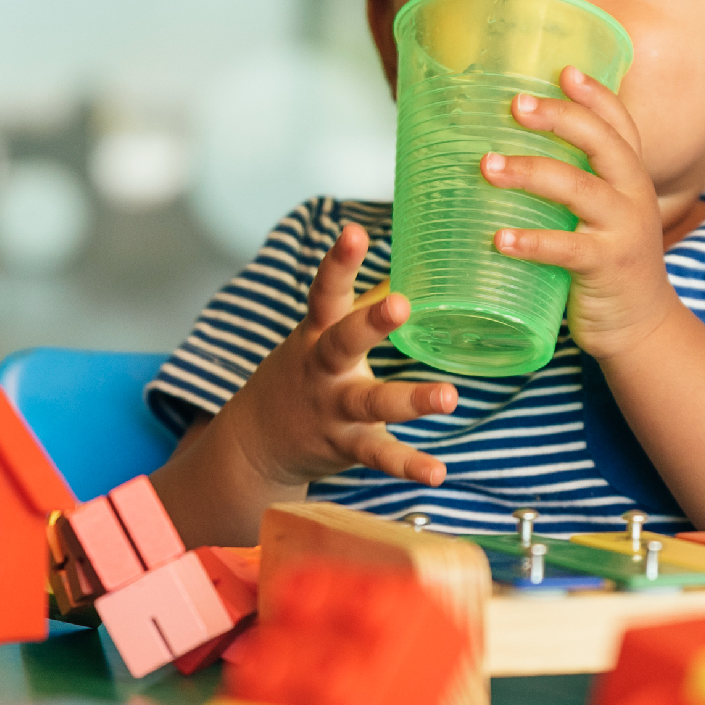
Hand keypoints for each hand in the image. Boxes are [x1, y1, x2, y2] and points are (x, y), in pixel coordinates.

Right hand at [219, 223, 456, 487]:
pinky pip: (378, 455)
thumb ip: (363, 302)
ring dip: (411, 401)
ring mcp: (332, 409)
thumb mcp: (321, 334)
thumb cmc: (303, 374)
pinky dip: (407, 465)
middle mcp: (322, 369)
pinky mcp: (345, 446)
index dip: (338, 262)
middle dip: (370, 323)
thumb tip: (410, 262)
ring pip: (371, 403)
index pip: (326, 291)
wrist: (254, 444)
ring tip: (450, 396)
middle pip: (343, 342)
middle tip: (400, 303)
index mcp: (317, 333)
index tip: (354, 232)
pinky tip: (437, 472)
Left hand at [480, 65, 679, 360]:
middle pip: (602, 143)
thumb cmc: (607, 261)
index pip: (620, 124)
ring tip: (487, 165)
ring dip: (531, 172)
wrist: (639, 325)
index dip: (595, 94)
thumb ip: (571, 183)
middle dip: (560, 118)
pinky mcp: (607, 267)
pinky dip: (531, 242)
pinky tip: (499, 238)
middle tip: (516, 105)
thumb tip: (502, 151)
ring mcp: (623, 230)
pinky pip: (568, 249)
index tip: (563, 70)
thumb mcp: (601, 214)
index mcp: (630, 177)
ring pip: (579, 189)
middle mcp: (633, 195)